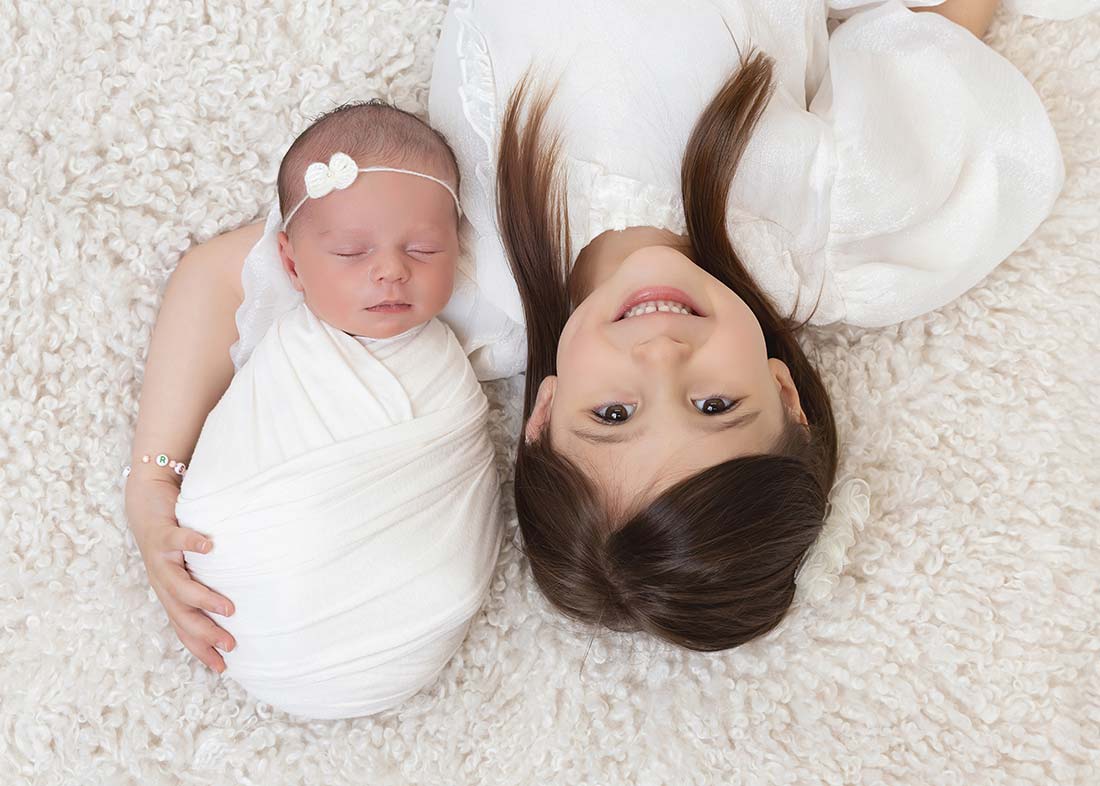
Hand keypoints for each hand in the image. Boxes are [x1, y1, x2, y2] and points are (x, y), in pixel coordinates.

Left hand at [125, 473, 236, 672]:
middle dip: (205, 634)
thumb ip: (206, 579)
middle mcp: (162, 579)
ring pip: (178, 587)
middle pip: (181, 615)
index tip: (223, 668)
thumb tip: (237, 601)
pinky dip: (192, 544)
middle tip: (230, 645)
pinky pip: (177, 540)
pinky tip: (209, 547)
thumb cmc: (173, 533)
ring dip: (202, 601)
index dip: (200, 650)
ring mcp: (161, 558)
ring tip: (228, 610)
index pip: (183, 628)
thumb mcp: (188, 563)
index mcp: (169, 590)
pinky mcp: (162, 534)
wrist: (144, 500)